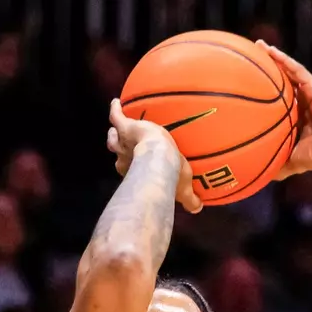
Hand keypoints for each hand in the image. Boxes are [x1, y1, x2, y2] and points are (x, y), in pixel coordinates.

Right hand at [105, 99, 201, 213]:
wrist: (159, 157)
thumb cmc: (171, 175)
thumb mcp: (183, 190)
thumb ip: (190, 200)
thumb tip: (198, 209)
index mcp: (137, 172)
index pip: (132, 169)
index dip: (133, 167)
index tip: (136, 166)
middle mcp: (126, 158)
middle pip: (119, 154)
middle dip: (120, 150)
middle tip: (125, 145)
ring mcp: (123, 141)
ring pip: (113, 138)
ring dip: (115, 135)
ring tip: (117, 128)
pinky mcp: (125, 126)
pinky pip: (116, 115)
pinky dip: (115, 109)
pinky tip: (116, 101)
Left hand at [258, 44, 311, 179]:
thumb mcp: (293, 161)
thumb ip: (278, 166)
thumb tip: (261, 178)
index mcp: (300, 117)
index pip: (282, 100)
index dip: (269, 91)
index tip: (251, 84)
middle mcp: (305, 102)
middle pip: (285, 81)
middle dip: (270, 69)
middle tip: (252, 58)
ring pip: (291, 72)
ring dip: (275, 58)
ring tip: (260, 47)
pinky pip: (298, 71)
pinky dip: (285, 61)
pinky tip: (271, 52)